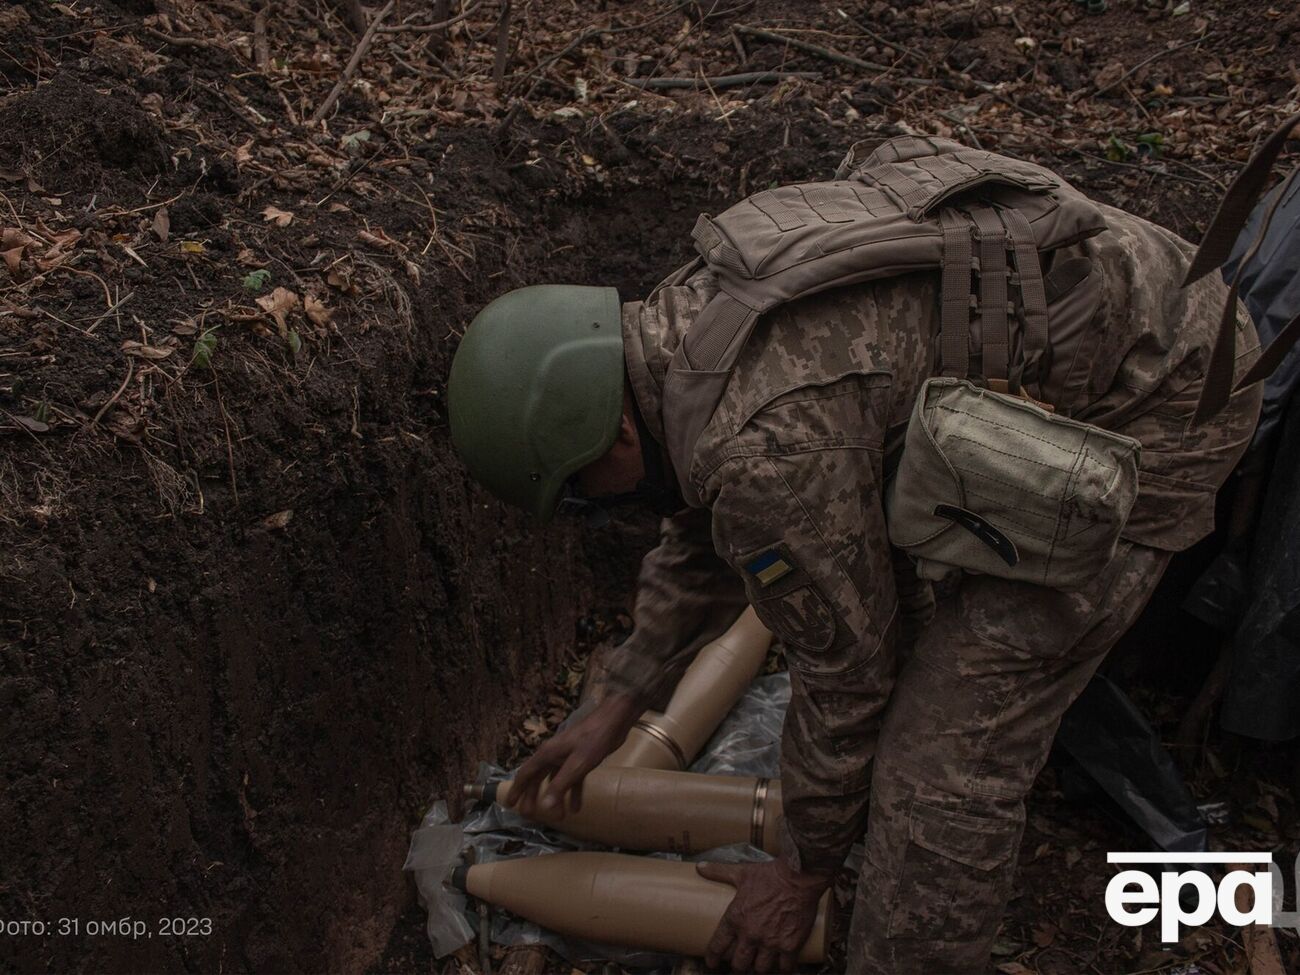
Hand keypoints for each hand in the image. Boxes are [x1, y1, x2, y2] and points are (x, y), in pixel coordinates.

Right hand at [510, 690, 641, 817]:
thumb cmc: (594, 739)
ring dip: (554, 798)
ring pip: (555, 781)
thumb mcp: (577, 765)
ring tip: (556, 817)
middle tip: (529, 815)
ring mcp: (567, 756)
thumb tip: (545, 807)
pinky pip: (573, 779)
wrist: (614, 720)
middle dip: (533, 797)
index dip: (517, 790)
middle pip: (538, 779)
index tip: (509, 804)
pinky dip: (573, 793)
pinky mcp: (581, 759)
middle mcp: (553, 755)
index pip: (526, 774)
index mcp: (547, 754)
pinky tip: (577, 808)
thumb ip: (560, 785)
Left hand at [696, 858, 830, 973]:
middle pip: (739, 964)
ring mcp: (771, 942)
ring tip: (759, 964)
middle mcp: (751, 934)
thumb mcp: (741, 873)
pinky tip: (781, 966)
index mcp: (736, 918)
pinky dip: (783, 969)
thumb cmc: (769, 875)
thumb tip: (700, 867)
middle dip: (737, 967)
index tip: (712, 962)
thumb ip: (719, 871)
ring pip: (760, 969)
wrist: (798, 877)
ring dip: (759, 968)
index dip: (712, 958)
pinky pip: (785, 968)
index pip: (718, 946)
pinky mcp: (791, 945)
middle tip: (739, 964)